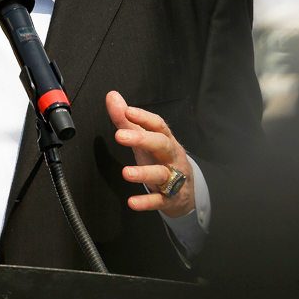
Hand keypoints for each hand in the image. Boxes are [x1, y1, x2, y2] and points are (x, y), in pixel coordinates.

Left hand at [106, 91, 194, 217]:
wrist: (186, 191)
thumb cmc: (160, 159)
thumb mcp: (145, 139)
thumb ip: (127, 120)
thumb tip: (112, 96)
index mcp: (166, 140)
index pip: (158, 125)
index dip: (144, 117)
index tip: (127, 111)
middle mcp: (172, 157)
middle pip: (162, 145)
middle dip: (142, 139)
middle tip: (120, 136)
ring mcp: (173, 179)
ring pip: (162, 174)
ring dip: (144, 173)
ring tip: (126, 173)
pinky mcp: (169, 199)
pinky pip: (159, 200)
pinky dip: (146, 202)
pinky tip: (132, 202)